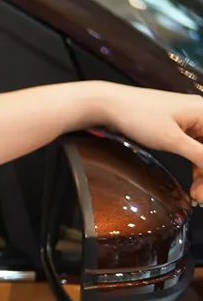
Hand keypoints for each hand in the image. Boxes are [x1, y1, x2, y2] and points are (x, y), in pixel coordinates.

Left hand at [99, 84, 202, 202]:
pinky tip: (194, 181)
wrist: (106, 103)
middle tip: (200, 196)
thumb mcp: (172, 140)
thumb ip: (201, 155)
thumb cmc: (136, 114)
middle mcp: (200, 113)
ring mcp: (189, 120)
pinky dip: (197, 165)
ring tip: (196, 194)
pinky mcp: (178, 126)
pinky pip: (196, 149)